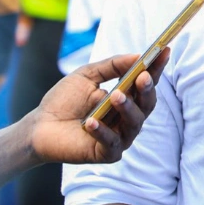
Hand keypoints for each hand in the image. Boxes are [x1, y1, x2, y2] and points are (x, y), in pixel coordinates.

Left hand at [28, 50, 168, 165]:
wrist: (39, 126)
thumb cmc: (64, 100)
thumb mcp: (87, 75)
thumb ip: (112, 66)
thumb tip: (137, 55)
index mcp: (127, 98)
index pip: (146, 83)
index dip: (157, 68)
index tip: (164, 51)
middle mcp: (128, 118)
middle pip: (147, 105)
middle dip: (146, 90)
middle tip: (142, 77)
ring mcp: (120, 136)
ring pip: (134, 124)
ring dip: (127, 108)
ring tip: (116, 95)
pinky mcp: (107, 153)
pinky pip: (111, 143)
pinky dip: (102, 131)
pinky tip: (90, 122)